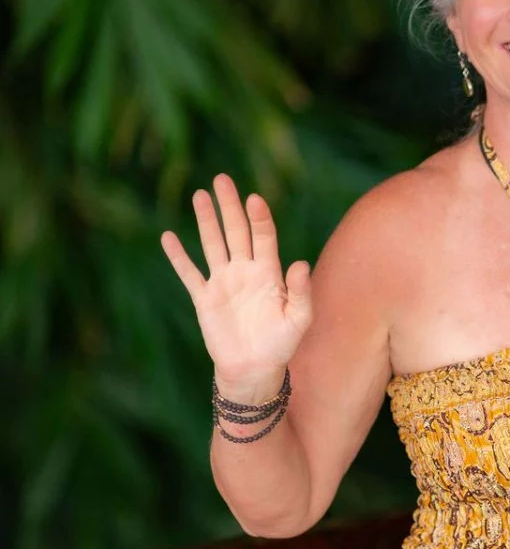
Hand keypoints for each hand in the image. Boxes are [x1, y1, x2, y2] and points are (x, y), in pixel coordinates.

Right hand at [161, 174, 312, 398]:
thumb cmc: (280, 345)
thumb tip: (301, 263)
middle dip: (229, 206)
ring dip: (206, 221)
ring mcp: (223, 282)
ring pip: (212, 244)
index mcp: (269, 272)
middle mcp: (245, 271)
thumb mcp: (298, 320)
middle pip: (236, 231)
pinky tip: (168, 236)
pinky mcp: (204, 298)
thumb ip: (301, 292)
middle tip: (221, 179)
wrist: (254, 369)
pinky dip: (178, 256)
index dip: (259, 218)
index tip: (254, 199)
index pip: (263, 237)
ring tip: (200, 195)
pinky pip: (189, 273)